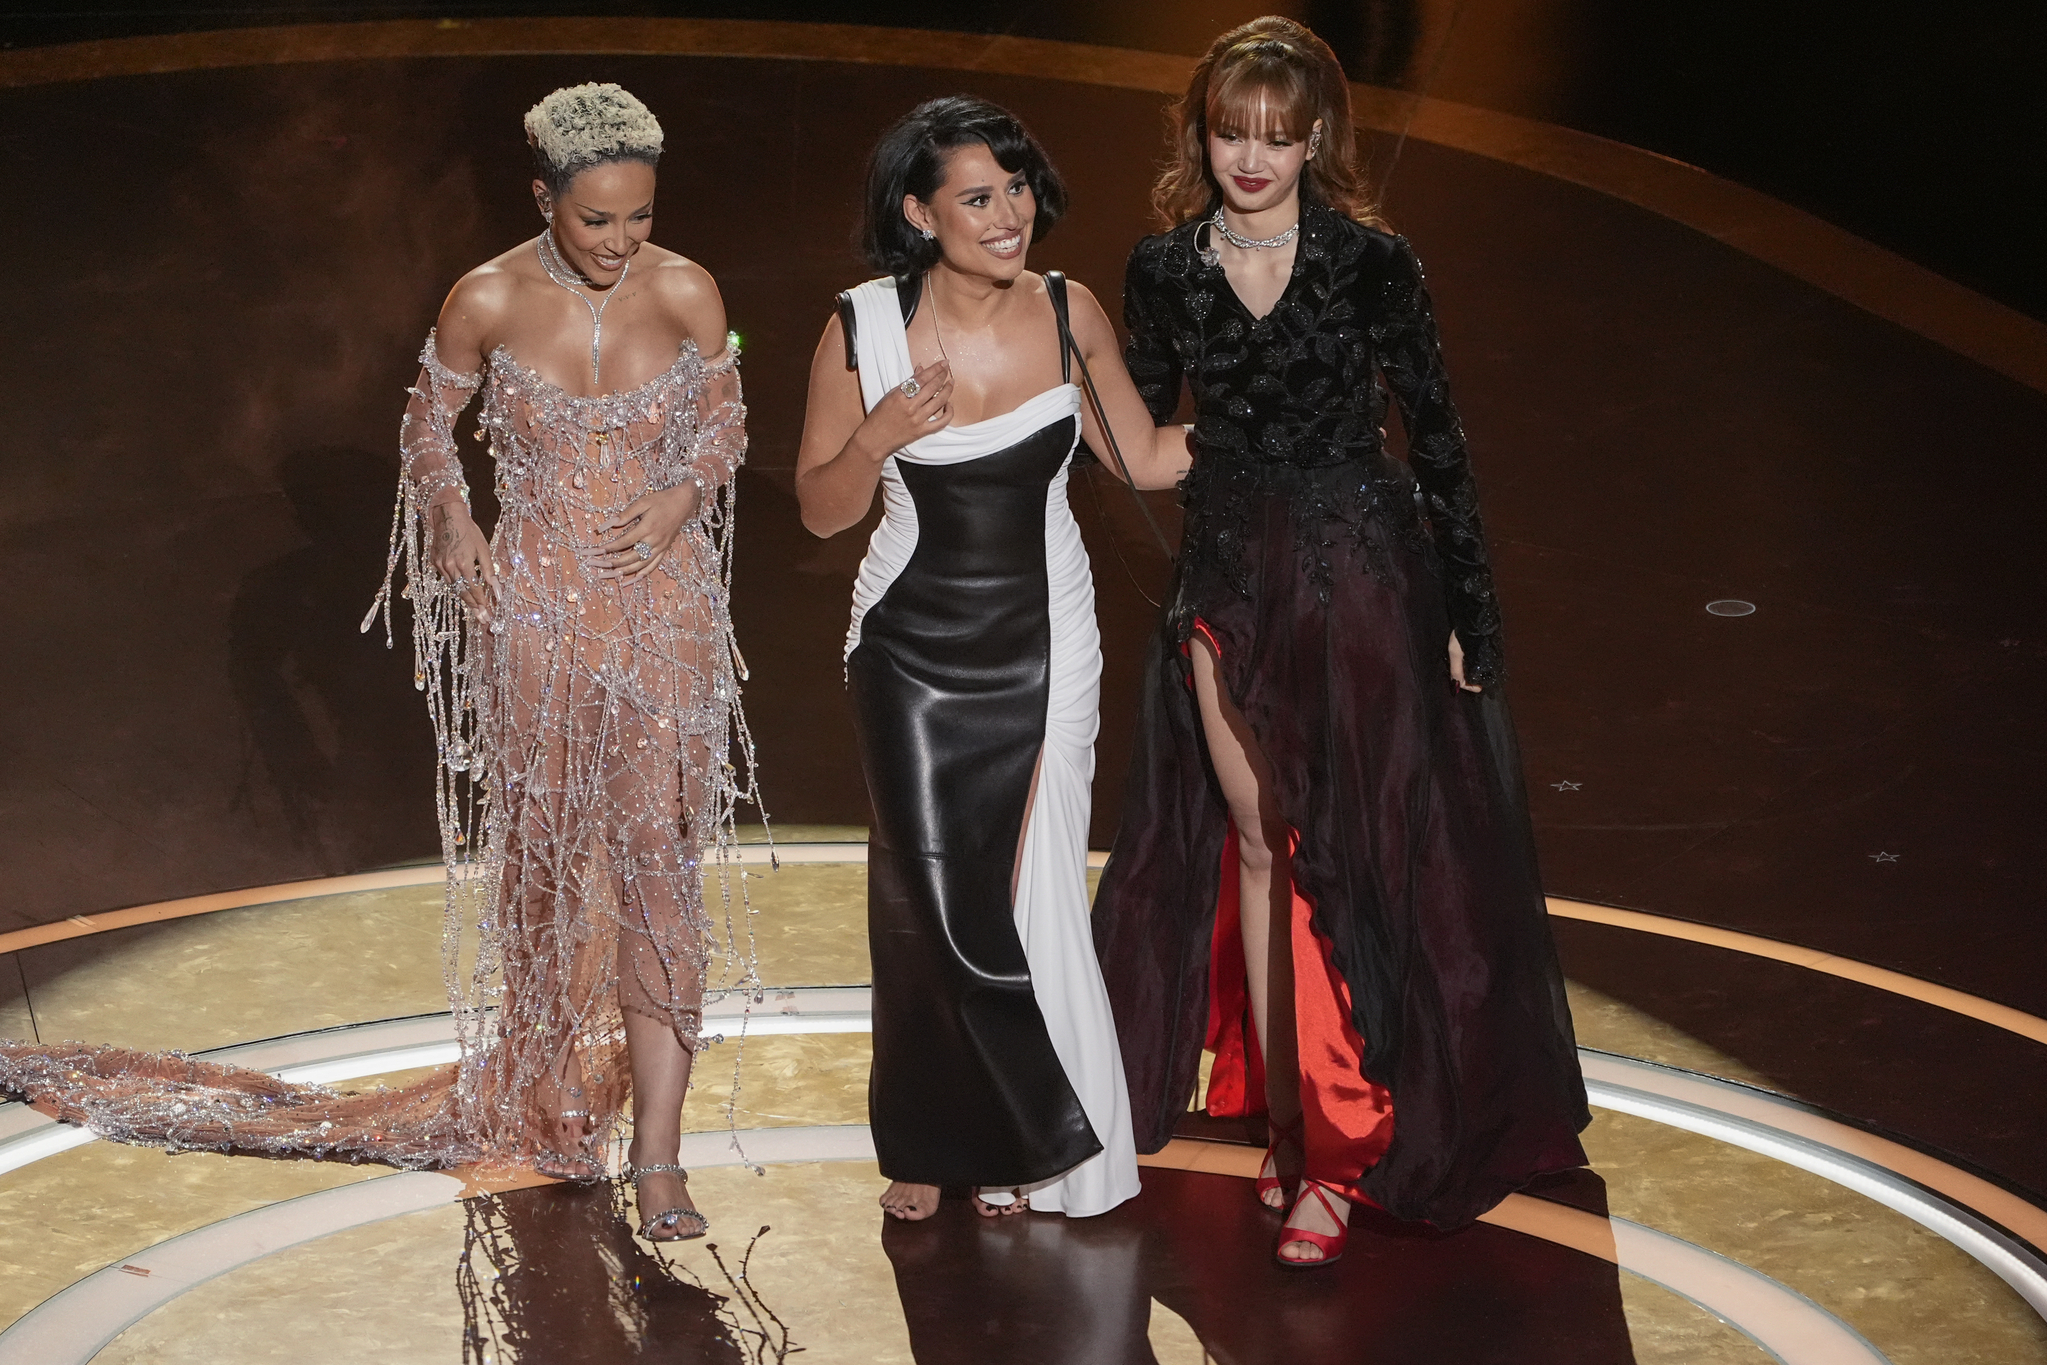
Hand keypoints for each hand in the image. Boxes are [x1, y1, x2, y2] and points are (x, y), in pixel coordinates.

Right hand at [429, 503, 495, 617]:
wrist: (448, 516)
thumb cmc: (469, 530)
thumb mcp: (483, 548)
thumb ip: (489, 570)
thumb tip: (497, 589)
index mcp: (463, 563)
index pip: (474, 589)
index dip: (482, 602)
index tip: (488, 614)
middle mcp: (449, 567)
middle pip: (463, 592)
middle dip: (474, 607)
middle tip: (482, 619)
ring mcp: (440, 565)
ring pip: (454, 588)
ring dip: (465, 600)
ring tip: (476, 610)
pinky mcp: (434, 563)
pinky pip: (447, 579)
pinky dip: (456, 587)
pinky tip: (464, 593)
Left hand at [586, 482, 701, 583]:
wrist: (684, 503)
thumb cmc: (662, 500)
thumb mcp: (642, 502)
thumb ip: (625, 514)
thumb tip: (608, 525)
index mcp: (647, 528)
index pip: (624, 542)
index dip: (609, 548)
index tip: (596, 551)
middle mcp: (654, 541)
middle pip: (630, 557)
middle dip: (612, 562)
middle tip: (597, 565)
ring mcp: (660, 548)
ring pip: (640, 565)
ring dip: (624, 572)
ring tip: (609, 575)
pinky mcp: (664, 551)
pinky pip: (653, 566)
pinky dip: (641, 575)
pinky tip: (631, 580)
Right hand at [851, 359, 952, 458]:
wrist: (874, 440)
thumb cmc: (879, 417)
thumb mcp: (890, 396)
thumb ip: (907, 383)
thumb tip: (921, 370)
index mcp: (900, 396)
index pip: (922, 378)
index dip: (935, 369)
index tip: (943, 363)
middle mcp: (910, 407)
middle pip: (932, 387)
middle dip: (942, 376)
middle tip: (947, 370)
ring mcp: (917, 420)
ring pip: (939, 401)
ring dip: (947, 390)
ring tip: (950, 383)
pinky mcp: (922, 431)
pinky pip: (941, 422)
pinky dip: (948, 412)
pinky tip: (949, 405)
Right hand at [1448, 631, 1482, 692]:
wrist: (1471, 618)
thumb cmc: (1462, 635)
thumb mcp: (1455, 652)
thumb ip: (1456, 669)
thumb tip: (1457, 685)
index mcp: (1455, 661)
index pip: (1460, 680)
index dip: (1468, 686)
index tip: (1479, 688)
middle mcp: (1462, 660)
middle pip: (1465, 677)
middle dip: (1472, 682)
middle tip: (1482, 684)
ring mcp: (1469, 655)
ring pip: (1471, 671)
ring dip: (1476, 676)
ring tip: (1484, 679)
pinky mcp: (1477, 650)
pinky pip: (1477, 664)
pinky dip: (1480, 669)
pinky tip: (1485, 670)